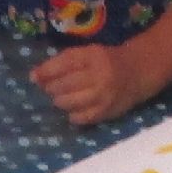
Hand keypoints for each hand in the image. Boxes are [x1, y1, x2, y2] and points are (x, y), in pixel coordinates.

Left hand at [30, 41, 146, 127]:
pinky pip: (81, 118)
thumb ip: (63, 62)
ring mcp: (103, 95)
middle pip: (64, 85)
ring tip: (62, 98)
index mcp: (93, 56)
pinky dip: (73, 115)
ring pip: (69, 102)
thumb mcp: (87, 54)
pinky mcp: (106, 111)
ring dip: (60, 101)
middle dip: (52, 88)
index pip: (64, 64)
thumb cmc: (105, 61)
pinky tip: (74, 109)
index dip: (46, 72)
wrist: (137, 72)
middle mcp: (99, 75)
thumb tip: (35, 77)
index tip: (34, 78)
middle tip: (51, 89)